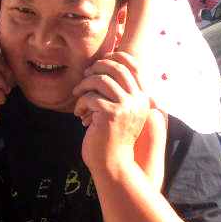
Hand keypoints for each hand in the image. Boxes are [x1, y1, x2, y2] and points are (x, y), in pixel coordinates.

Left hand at [72, 51, 150, 173]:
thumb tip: (104, 66)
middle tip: (84, 76)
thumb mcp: (122, 113)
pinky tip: (79, 114)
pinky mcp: (111, 113)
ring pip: (101, 80)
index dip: (116, 57)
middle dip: (97, 67)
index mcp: (143, 98)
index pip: (134, 65)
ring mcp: (127, 106)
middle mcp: (138, 100)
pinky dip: (81, 103)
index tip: (100, 61)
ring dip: (84, 85)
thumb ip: (119, 92)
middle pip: (117, 68)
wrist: (113, 164)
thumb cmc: (113, 138)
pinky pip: (90, 97)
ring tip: (77, 95)